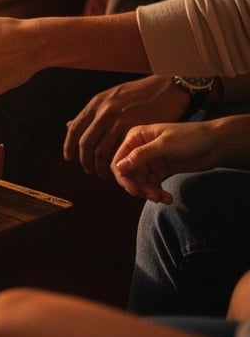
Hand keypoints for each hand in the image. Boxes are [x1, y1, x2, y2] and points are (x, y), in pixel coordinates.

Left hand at [64, 76, 189, 178]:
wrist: (166, 88)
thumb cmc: (138, 92)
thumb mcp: (109, 96)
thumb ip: (91, 113)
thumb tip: (69, 125)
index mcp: (96, 104)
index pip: (75, 129)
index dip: (69, 146)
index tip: (69, 157)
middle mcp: (105, 112)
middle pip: (86, 143)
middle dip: (84, 161)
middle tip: (88, 169)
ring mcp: (120, 121)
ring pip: (102, 151)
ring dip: (99, 166)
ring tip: (102, 172)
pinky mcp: (136, 130)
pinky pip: (120, 152)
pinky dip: (116, 163)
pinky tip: (118, 167)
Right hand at [111, 120, 231, 202]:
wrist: (217, 143)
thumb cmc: (191, 137)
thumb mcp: (164, 145)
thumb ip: (141, 155)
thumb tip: (118, 167)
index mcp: (136, 137)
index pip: (119, 160)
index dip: (123, 177)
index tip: (134, 191)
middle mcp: (140, 148)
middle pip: (129, 174)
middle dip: (139, 187)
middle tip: (153, 197)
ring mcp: (150, 159)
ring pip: (140, 181)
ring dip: (149, 192)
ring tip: (163, 198)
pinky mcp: (160, 169)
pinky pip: (152, 184)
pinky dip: (157, 192)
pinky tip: (167, 197)